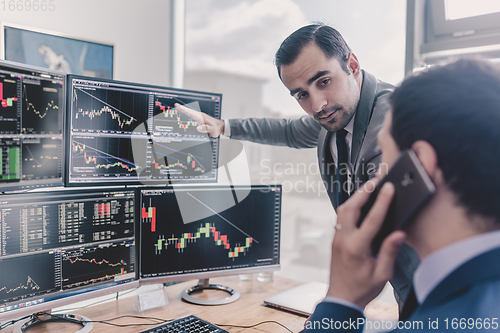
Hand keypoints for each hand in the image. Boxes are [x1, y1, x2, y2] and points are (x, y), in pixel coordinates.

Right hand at [174, 103, 224, 137]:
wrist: (221, 127)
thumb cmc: (217, 129)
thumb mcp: (213, 130)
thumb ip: (206, 129)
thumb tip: (198, 128)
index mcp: (202, 117)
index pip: (191, 113)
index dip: (184, 110)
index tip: (178, 106)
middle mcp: (201, 115)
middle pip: (190, 111)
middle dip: (182, 108)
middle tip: (176, 105)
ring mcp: (200, 116)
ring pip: (191, 112)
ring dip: (185, 110)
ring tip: (178, 107)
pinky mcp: (201, 118)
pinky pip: (192, 114)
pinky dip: (188, 113)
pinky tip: (185, 113)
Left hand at [327, 179, 405, 307]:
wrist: (341, 298)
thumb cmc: (362, 289)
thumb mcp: (382, 274)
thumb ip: (390, 252)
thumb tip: (400, 233)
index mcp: (356, 248)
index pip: (371, 219)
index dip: (382, 201)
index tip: (389, 187)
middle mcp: (343, 239)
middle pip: (350, 207)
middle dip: (364, 191)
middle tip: (377, 179)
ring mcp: (336, 238)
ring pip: (342, 210)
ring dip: (356, 197)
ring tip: (370, 187)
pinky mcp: (335, 239)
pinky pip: (341, 217)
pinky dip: (351, 206)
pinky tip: (360, 202)